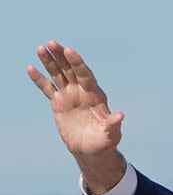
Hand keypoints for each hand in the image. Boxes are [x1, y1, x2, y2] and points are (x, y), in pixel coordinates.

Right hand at [27, 40, 125, 194]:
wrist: (91, 151)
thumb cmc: (105, 142)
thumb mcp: (111, 134)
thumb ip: (113, 124)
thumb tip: (120, 115)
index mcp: (95, 97)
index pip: (86, 76)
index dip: (78, 63)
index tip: (69, 51)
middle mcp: (82, 93)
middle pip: (71, 71)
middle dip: (62, 57)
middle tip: (52, 43)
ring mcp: (70, 96)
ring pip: (59, 75)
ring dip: (50, 62)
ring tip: (41, 48)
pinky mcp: (59, 103)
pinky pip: (47, 88)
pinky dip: (39, 79)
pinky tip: (30, 68)